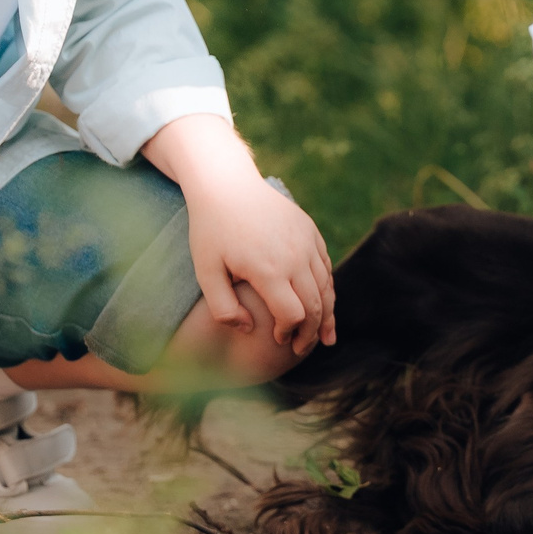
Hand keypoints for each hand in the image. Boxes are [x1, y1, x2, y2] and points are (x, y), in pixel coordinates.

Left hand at [145, 116, 335, 355]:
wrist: (226, 184)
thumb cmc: (210, 230)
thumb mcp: (205, 271)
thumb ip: (223, 308)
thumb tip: (248, 330)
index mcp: (268, 269)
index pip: (293, 315)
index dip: (289, 334)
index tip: (278, 341)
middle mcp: (294, 256)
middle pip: (316, 305)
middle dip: (311, 333)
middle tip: (302, 349)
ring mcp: (306, 241)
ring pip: (326, 286)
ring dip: (326, 314)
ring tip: (324, 337)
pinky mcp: (310, 231)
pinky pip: (325, 265)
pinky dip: (327, 288)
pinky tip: (323, 303)